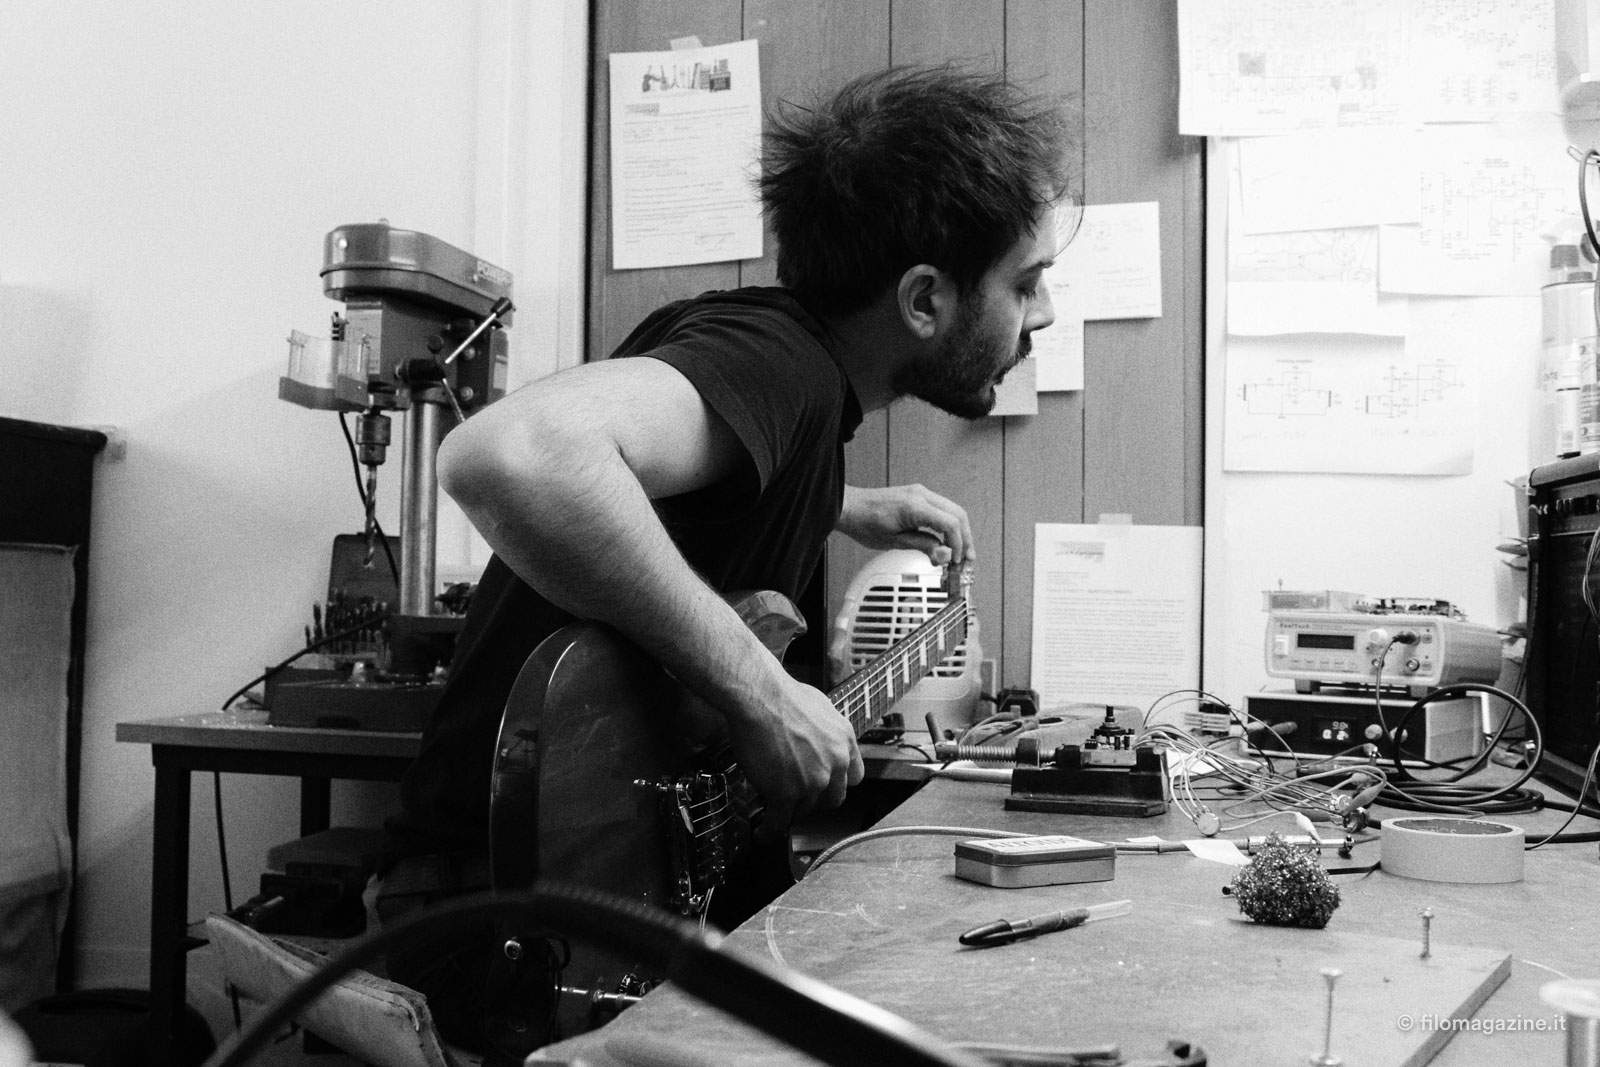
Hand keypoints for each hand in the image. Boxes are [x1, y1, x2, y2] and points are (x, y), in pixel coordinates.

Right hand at [722, 676, 863, 838]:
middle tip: (799, 798)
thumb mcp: (819, 707)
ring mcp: (812, 781)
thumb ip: (823, 730)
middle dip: (816, 801)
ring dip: (791, 811)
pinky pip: (780, 821)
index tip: (827, 785)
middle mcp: (834, 764)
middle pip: (833, 799)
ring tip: (777, 812)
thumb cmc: (781, 694)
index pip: (854, 776)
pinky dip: (771, 829)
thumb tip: (815, 735)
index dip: (838, 783)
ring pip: (805, 810)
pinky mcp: (786, 793)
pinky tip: (763, 832)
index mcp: (844, 741)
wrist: (761, 697)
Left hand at [836, 484, 973, 565]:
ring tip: (957, 552)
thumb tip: (944, 555)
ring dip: (958, 531)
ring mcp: (920, 493)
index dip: (958, 544)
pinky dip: (947, 524)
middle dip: (965, 538)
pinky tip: (944, 541)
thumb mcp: (894, 541)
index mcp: (916, 506)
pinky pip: (940, 509)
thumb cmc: (864, 523)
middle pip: (958, 514)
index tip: (955, 560)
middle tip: (965, 558)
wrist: (850, 507)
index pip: (951, 523)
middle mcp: (921, 495)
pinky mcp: (917, 495)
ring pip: (952, 510)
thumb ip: (923, 546)